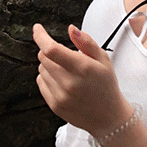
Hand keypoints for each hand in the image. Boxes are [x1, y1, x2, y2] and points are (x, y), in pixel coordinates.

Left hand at [33, 22, 131, 138]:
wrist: (108, 117)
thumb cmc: (106, 86)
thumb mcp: (103, 59)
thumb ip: (86, 42)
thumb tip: (71, 29)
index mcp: (82, 68)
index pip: (52, 49)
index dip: (41, 37)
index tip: (37, 29)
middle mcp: (69, 83)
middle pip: (44, 57)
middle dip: (50, 50)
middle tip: (64, 56)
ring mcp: (60, 96)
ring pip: (41, 69)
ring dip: (49, 65)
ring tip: (66, 71)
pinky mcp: (54, 105)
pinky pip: (40, 83)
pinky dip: (47, 77)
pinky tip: (61, 81)